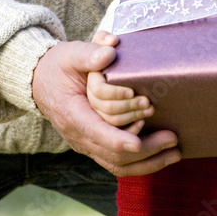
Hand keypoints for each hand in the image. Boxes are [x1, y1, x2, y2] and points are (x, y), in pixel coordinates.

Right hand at [32, 40, 180, 175]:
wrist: (42, 81)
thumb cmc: (59, 65)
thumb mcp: (70, 54)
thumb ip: (89, 53)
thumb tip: (110, 51)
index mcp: (72, 113)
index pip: (96, 132)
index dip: (117, 139)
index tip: (138, 143)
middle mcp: (79, 135)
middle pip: (112, 154)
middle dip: (145, 151)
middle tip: (172, 139)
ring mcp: (87, 143)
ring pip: (117, 164)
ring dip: (147, 162)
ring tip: (174, 152)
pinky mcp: (95, 144)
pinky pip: (117, 160)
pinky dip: (140, 162)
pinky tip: (161, 153)